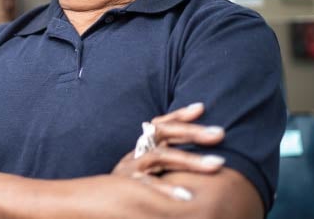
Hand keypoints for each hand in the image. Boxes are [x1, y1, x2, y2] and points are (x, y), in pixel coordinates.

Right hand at [111, 102, 225, 199]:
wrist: (93, 206)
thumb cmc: (127, 190)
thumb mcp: (145, 172)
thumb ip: (165, 161)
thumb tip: (199, 161)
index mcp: (141, 148)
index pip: (160, 125)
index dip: (179, 115)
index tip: (201, 107)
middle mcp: (135, 154)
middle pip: (163, 133)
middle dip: (192, 132)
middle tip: (220, 134)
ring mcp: (130, 169)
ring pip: (160, 157)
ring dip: (191, 160)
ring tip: (217, 165)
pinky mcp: (127, 187)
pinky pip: (149, 186)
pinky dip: (167, 190)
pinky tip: (188, 198)